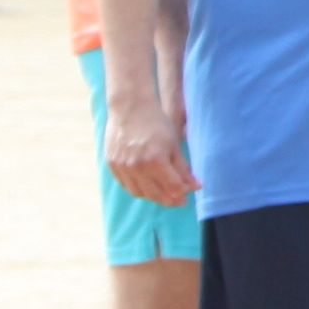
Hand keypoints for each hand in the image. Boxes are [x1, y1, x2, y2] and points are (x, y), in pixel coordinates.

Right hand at [104, 91, 197, 209]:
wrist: (130, 108)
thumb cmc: (156, 123)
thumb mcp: (173, 145)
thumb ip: (183, 168)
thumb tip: (196, 187)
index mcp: (155, 160)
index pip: (173, 187)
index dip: (184, 192)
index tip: (190, 193)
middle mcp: (136, 166)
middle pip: (156, 194)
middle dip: (171, 199)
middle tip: (179, 200)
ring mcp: (122, 166)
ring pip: (140, 193)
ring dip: (154, 197)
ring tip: (163, 193)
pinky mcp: (112, 164)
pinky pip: (126, 185)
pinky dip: (138, 189)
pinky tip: (147, 185)